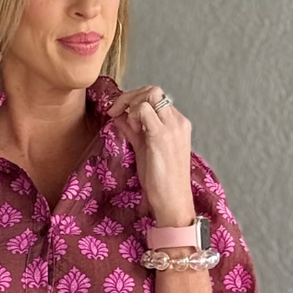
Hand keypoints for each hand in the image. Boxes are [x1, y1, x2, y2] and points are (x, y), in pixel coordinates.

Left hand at [107, 84, 195, 225]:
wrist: (173, 202)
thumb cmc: (161, 182)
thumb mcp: (145, 150)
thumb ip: (133, 131)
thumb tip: (119, 116)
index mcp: (177, 124)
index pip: (156, 98)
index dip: (135, 101)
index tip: (120, 113)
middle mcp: (177, 121)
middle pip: (154, 91)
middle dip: (130, 96)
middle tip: (115, 110)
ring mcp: (172, 127)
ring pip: (150, 94)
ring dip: (131, 103)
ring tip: (125, 122)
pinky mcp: (161, 135)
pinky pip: (143, 109)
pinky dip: (131, 113)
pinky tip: (128, 128)